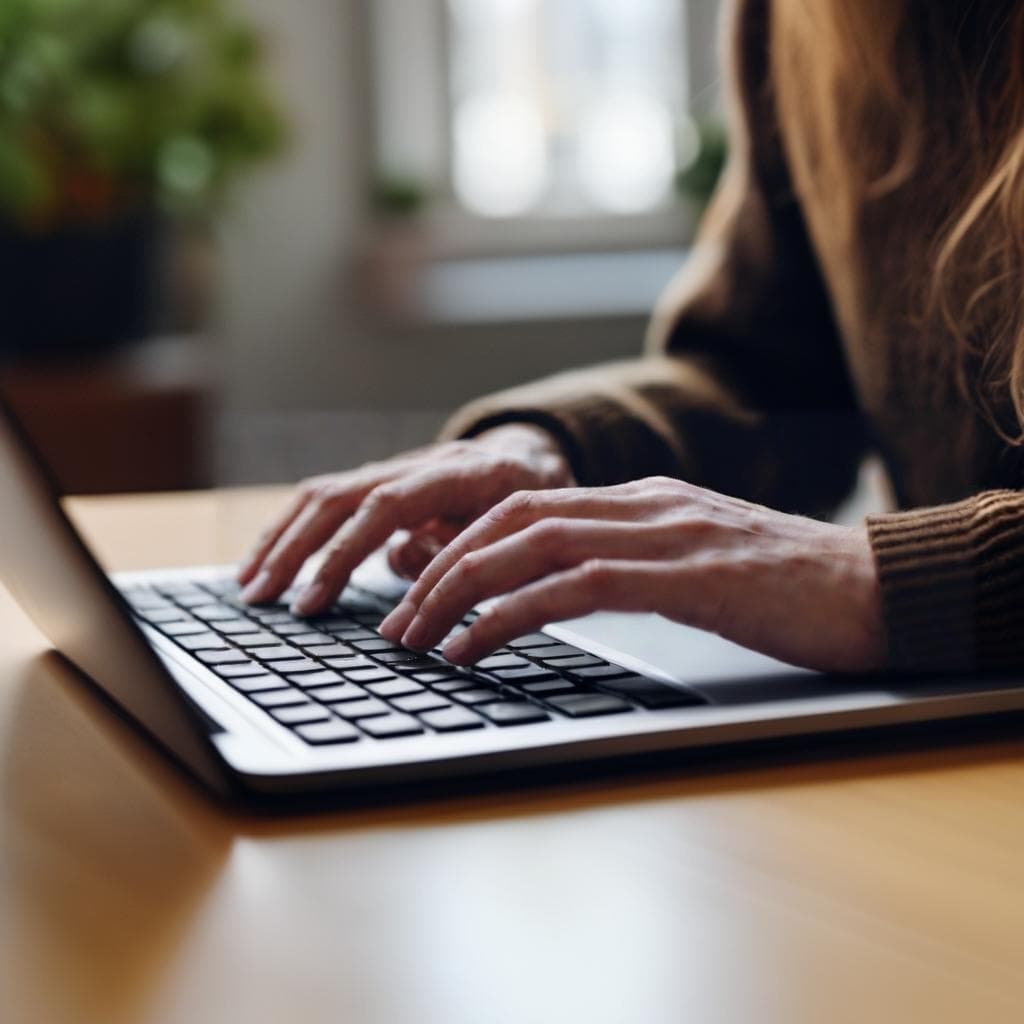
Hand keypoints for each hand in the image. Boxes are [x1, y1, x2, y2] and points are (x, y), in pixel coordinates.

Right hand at [236, 424, 574, 612]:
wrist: (531, 457)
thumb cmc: (532, 499)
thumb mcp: (522, 527)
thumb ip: (466, 545)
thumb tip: (402, 562)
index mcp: (457, 472)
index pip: (383, 506)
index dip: (343, 553)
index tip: (312, 600)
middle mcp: (415, 464)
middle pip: (337, 496)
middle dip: (294, 549)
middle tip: (262, 598)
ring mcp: (393, 469)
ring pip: (322, 494)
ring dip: (282, 539)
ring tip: (249, 584)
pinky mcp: (380, 483)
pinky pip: (327, 502)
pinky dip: (294, 531)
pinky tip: (270, 561)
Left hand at [379, 477, 885, 673]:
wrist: (874, 586)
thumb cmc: (789, 589)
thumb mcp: (698, 564)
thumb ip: (637, 561)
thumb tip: (573, 584)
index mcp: (641, 500)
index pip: (526, 505)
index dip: (460, 540)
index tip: (417, 584)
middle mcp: (640, 504)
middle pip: (509, 518)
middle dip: (439, 566)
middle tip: (394, 618)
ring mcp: (660, 533)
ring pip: (528, 544)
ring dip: (457, 590)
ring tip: (414, 637)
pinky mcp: (680, 576)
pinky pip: (571, 586)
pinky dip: (508, 615)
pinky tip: (473, 648)